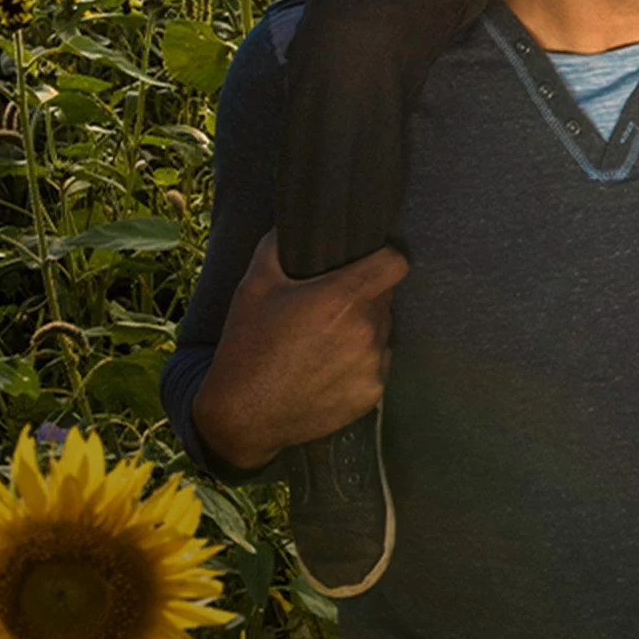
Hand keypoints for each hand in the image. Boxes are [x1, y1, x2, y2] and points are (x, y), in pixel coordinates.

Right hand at [192, 232, 408, 472]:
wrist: (242, 417)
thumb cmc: (247, 346)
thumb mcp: (254, 286)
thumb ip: (279, 244)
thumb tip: (295, 220)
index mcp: (343, 298)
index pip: (396, 264)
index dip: (385, 259)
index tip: (370, 263)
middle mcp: (366, 330)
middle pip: (385, 298)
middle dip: (366, 297)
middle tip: (333, 308)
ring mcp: (372, 364)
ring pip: (383, 332)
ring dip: (364, 331)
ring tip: (327, 342)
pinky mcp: (373, 394)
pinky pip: (377, 364)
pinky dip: (361, 363)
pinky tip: (329, 369)